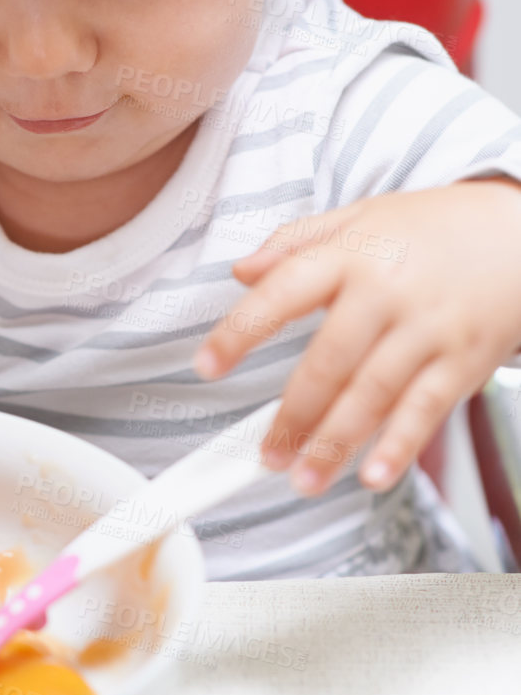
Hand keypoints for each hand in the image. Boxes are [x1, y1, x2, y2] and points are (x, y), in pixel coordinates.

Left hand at [192, 179, 520, 494]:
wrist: (519, 231)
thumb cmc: (432, 229)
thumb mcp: (361, 216)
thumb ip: (295, 242)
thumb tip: (241, 270)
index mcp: (352, 254)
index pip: (283, 292)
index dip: (240, 332)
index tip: (206, 366)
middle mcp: (387, 293)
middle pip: (328, 361)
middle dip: (293, 415)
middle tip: (265, 455)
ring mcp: (427, 329)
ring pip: (373, 394)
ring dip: (334, 444)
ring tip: (302, 478)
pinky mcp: (463, 361)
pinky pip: (426, 410)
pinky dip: (399, 447)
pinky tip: (372, 475)